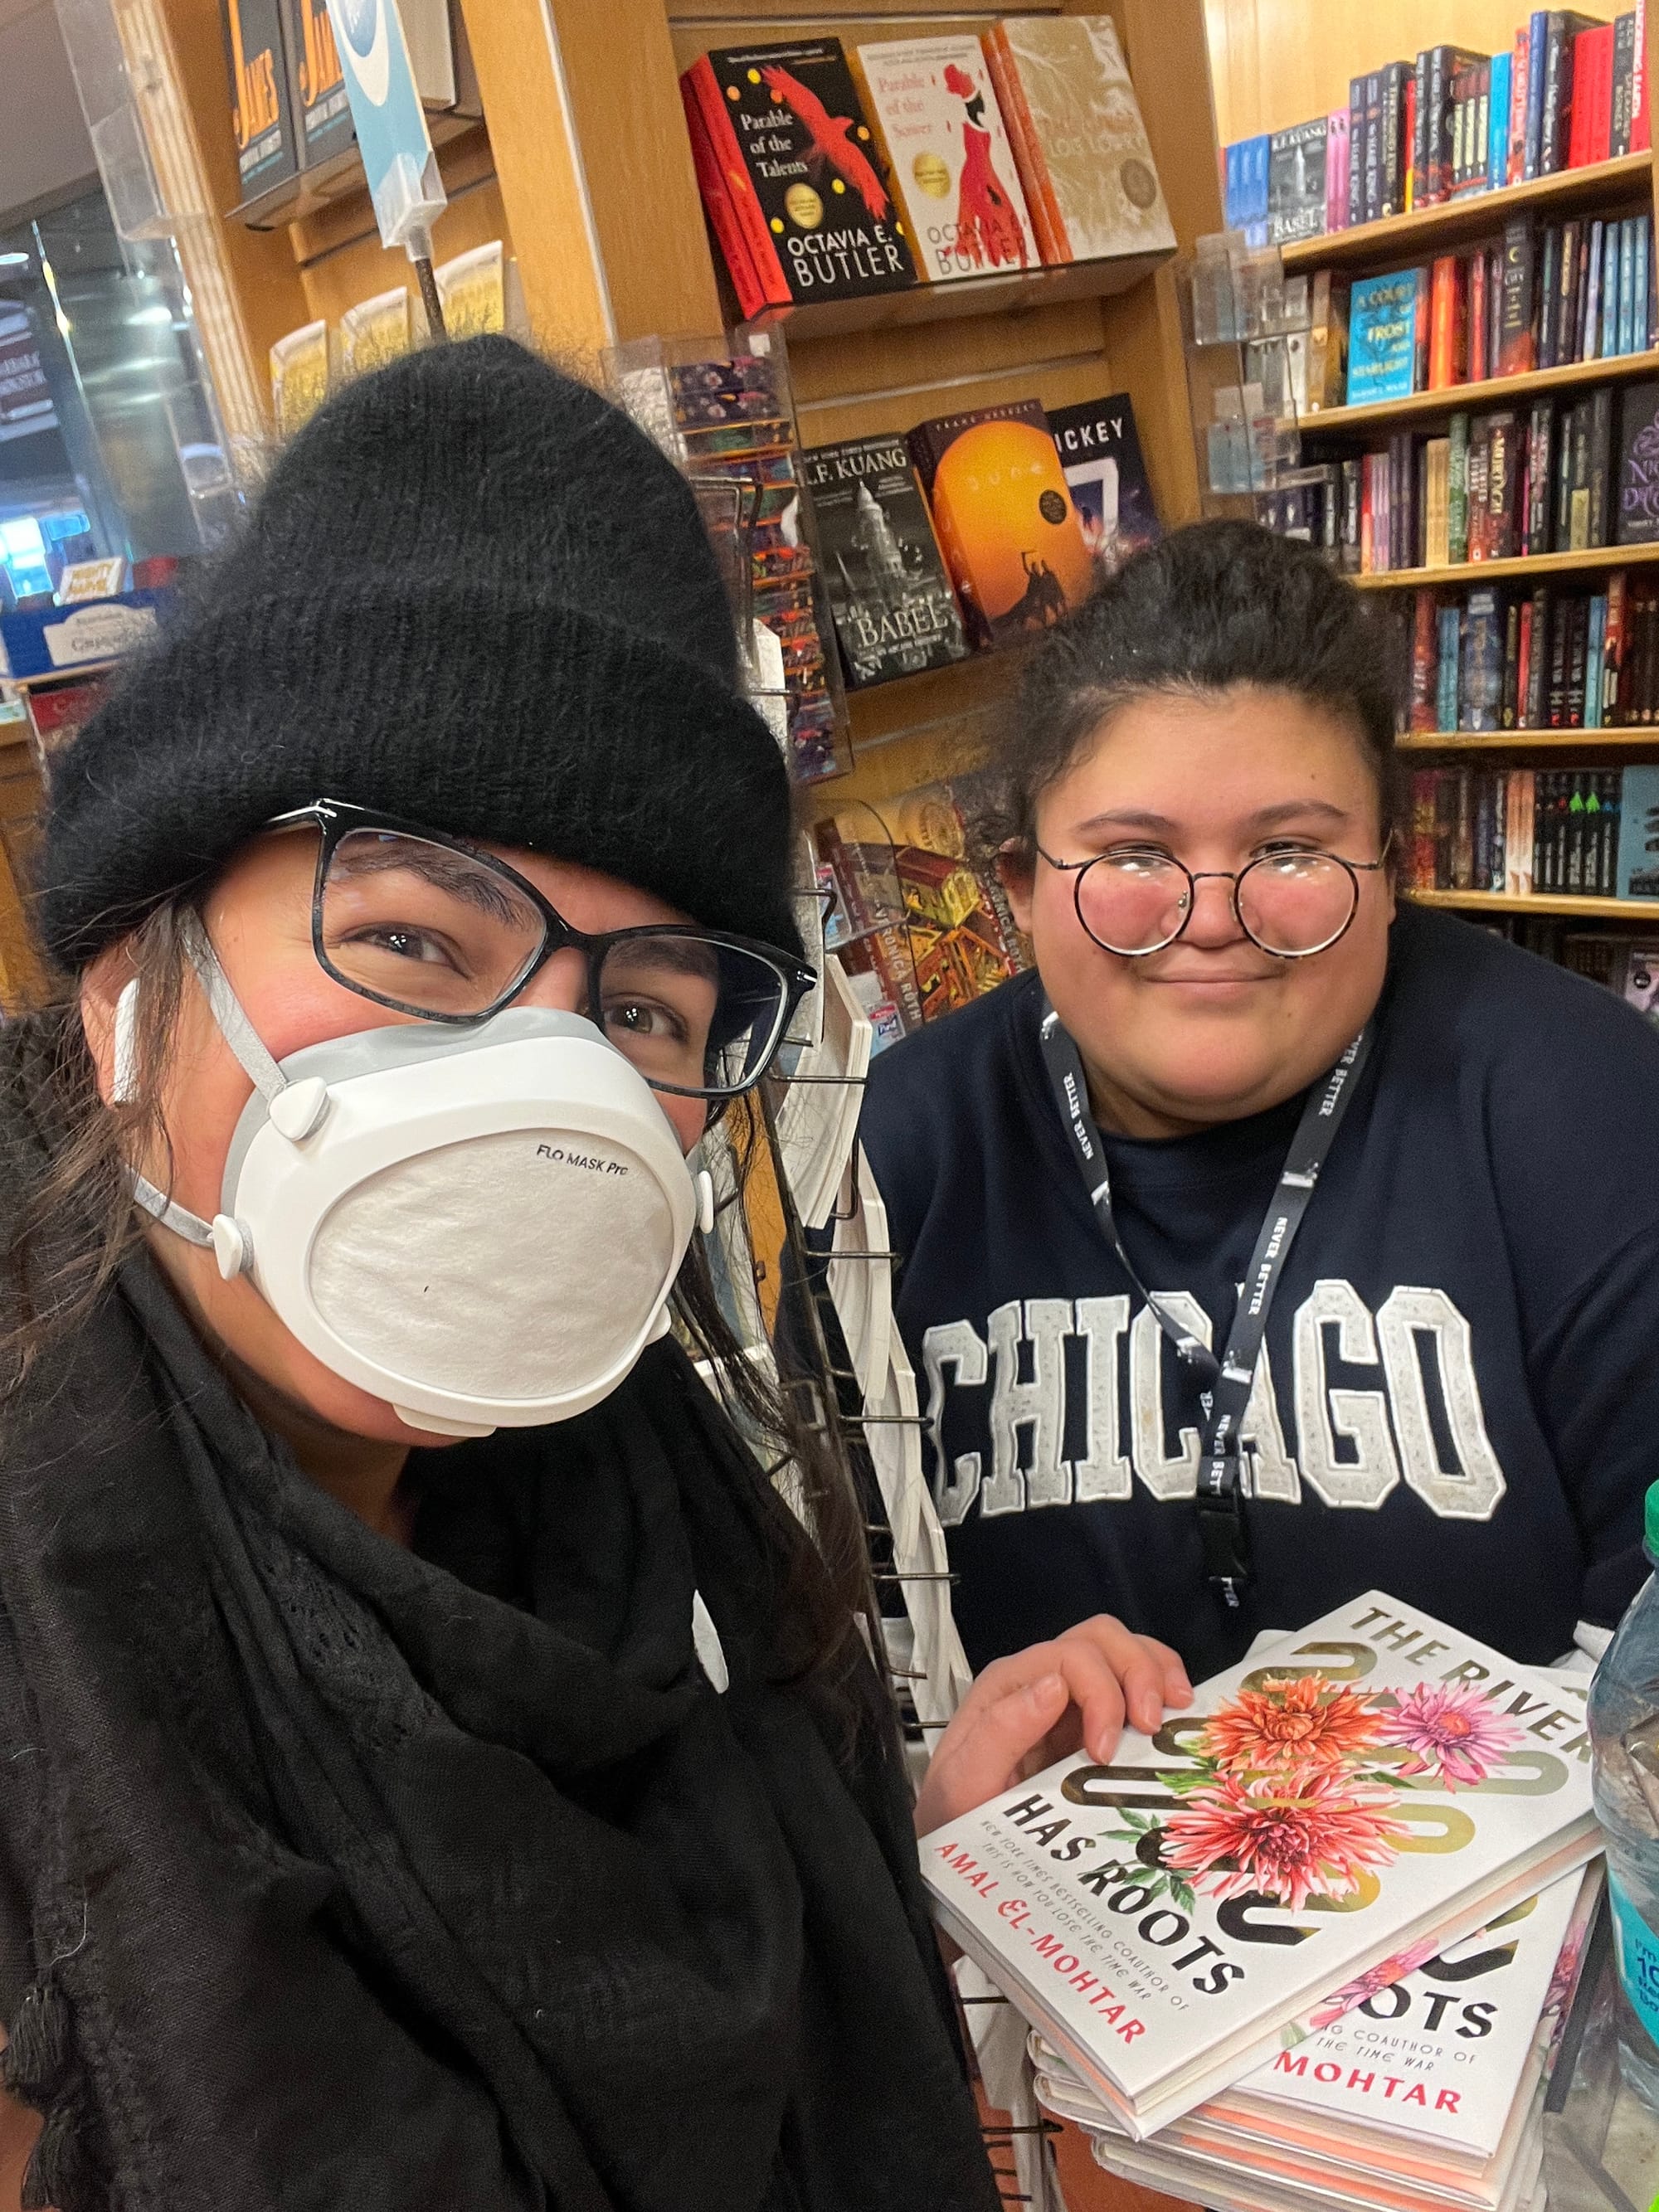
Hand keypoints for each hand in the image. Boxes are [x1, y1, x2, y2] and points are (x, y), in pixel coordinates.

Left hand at [913, 1615, 1190, 1837]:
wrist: (959, 1835)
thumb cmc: (960, 1810)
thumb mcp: (965, 1780)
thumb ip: (1000, 1731)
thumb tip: (1052, 1687)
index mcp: (1009, 1685)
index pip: (1069, 1658)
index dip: (1101, 1696)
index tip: (1106, 1750)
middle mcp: (1040, 1679)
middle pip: (1101, 1639)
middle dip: (1137, 1674)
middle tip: (1151, 1726)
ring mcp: (1068, 1695)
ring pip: (1121, 1648)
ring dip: (1155, 1672)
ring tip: (1173, 1711)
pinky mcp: (1091, 1717)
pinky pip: (1132, 1679)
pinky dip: (1160, 1685)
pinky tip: (1173, 1712)